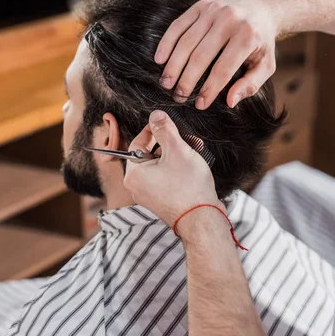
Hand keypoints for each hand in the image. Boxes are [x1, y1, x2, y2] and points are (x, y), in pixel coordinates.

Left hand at [124, 110, 223, 228]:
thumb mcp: (177, 150)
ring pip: (160, 166)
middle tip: (185, 138)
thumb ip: (164, 129)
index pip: (138, 143)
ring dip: (176, 155)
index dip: (153, 130)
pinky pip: (166, 178)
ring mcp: (148, 196)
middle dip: (169, 144)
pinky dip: (177, 169)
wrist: (202, 219)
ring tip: (194, 150)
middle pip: (150, 154)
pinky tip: (193, 165)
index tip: (165, 123)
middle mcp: (136, 186)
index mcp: (133, 174)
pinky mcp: (161, 201)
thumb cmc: (188, 187)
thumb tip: (155, 115)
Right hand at [155, 0, 277, 108]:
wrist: (261, 5)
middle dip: (186, 80)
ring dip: (173, 65)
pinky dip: (166, 43)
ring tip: (166, 83)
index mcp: (248, 37)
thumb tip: (230, 101)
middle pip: (200, 56)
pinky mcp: (200, 6)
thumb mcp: (266, 65)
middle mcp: (229, 20)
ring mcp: (213, 11)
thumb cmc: (261, 41)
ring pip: (186, 42)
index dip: (209, 89)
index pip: (223, 69)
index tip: (199, 105)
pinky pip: (178, 26)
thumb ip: (250, 84)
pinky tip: (160, 60)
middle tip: (178, 97)